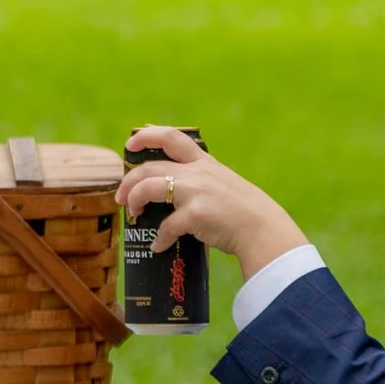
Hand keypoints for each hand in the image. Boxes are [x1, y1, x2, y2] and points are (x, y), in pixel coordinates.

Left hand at [113, 125, 308, 269]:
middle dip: (128, 181)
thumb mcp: (223, 184)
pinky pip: (166, 227)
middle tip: (121, 197)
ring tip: (133, 215)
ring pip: (148, 188)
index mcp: (204, 163)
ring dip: (134, 201)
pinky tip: (158, 247)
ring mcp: (195, 192)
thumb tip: (174, 194)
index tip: (130, 144)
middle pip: (149, 167)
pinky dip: (160, 239)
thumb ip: (201, 181)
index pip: (171, 137)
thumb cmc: (244, 212)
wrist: (263, 229)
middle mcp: (197, 172)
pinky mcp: (195, 214)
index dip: (146, 136)